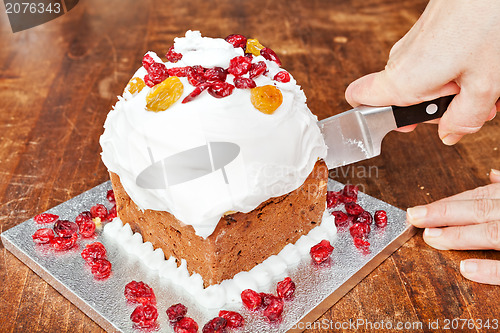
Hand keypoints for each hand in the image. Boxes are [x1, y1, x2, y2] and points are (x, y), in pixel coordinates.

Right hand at [345, 0, 499, 143]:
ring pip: (422, 79)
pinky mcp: (428, 32)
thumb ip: (464, 118)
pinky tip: (481, 65)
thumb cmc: (488, 23)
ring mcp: (413, 43)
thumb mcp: (484, 85)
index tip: (405, 123)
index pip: (357, 98)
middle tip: (470, 102)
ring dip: (451, 87)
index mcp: (402, 78)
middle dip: (438, 106)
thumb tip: (449, 134)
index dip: (374, 117)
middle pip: (403, 97)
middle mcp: (400, 59)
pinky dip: (455, 69)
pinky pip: (434, 61)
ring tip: (483, 80)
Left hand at [407, 169, 499, 284]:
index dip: (445, 204)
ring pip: (492, 233)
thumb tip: (492, 174)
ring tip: (431, 238)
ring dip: (459, 235)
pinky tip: (465, 269)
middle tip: (413, 217)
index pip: (477, 198)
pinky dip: (490, 269)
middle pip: (479, 210)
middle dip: (443, 213)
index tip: (418, 211)